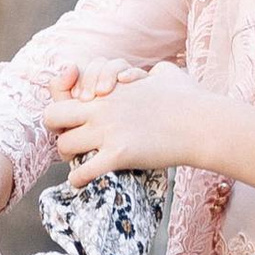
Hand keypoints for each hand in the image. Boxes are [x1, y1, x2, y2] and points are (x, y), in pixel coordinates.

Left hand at [44, 61, 212, 183]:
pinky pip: (82, 172)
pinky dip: (79, 180)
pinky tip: (84, 181)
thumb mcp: (167, 74)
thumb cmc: (191, 99)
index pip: (65, 88)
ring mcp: (109, 131)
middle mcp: (103, 107)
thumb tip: (157, 72)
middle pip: (51, 116)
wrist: (203, 123)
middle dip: (58, 130)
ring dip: (69, 156)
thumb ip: (154, 73)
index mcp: (110, 87)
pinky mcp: (119, 154)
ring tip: (80, 162)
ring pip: (64, 146)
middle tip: (72, 139)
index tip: (77, 114)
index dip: (64, 102)